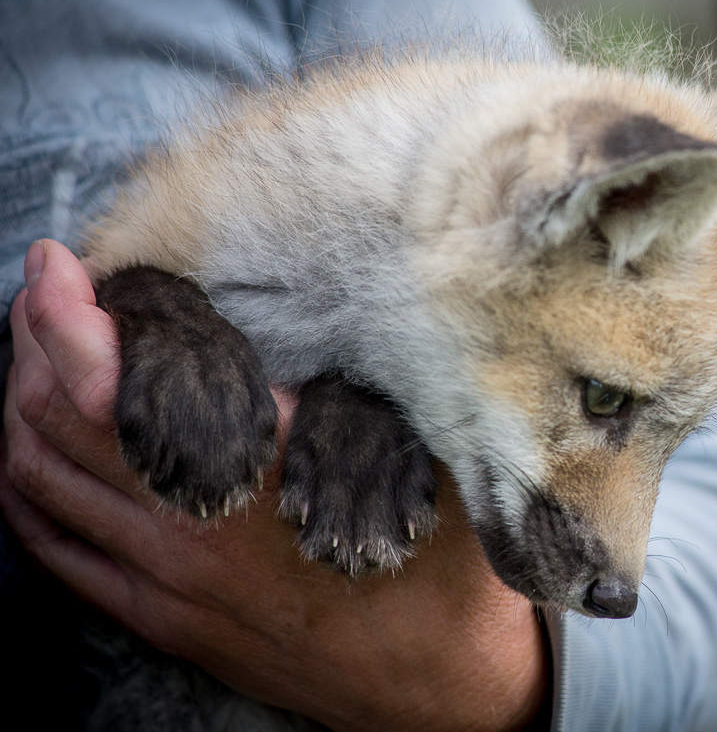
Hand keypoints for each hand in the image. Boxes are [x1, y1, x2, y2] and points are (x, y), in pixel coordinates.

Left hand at [1, 240, 548, 731]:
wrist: (441, 684)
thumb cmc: (441, 567)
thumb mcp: (420, 457)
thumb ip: (368, 390)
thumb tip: (347, 314)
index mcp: (256, 472)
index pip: (117, 386)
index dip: (65, 316)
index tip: (54, 265)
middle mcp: (192, 525)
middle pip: (59, 422)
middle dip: (34, 344)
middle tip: (42, 298)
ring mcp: (168, 580)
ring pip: (42, 482)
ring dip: (21, 410)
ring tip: (35, 361)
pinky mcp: (164, 619)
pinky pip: (57, 552)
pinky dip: (26, 493)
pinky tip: (31, 460)